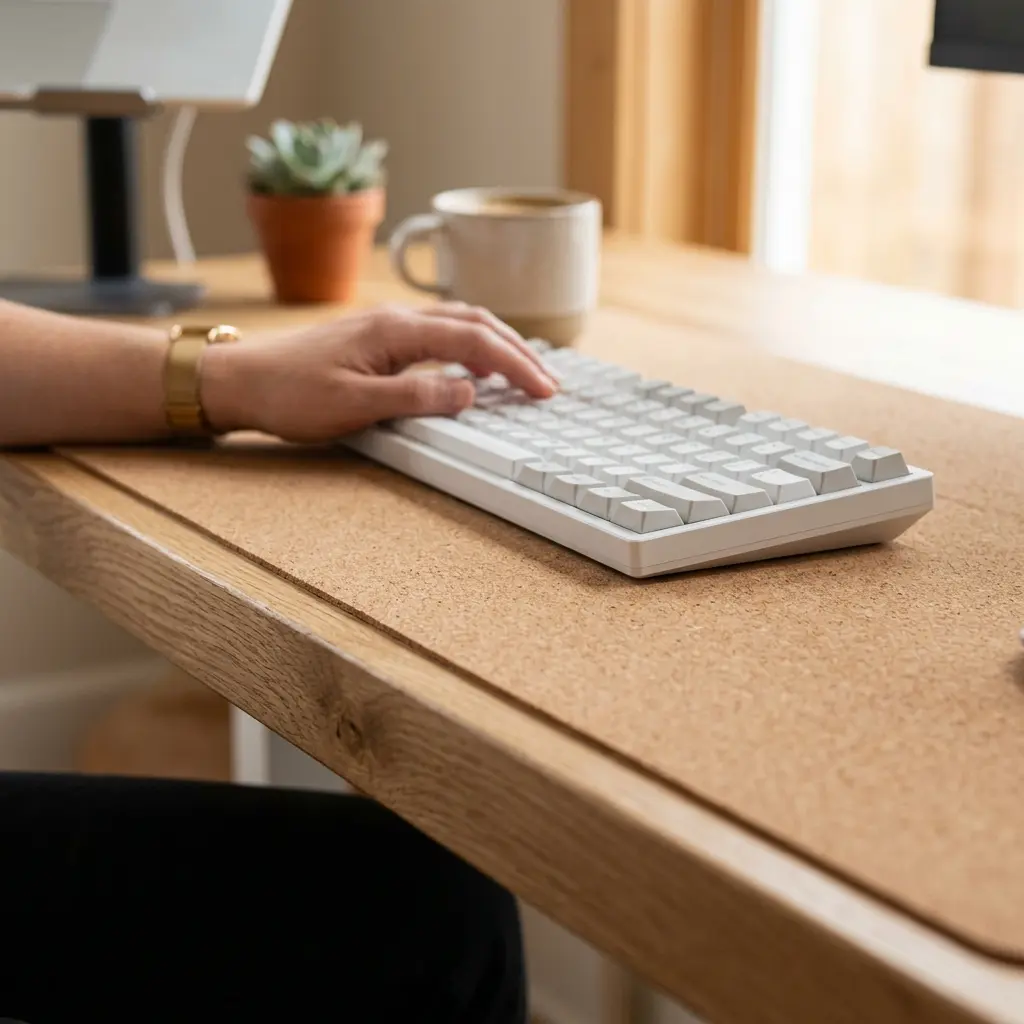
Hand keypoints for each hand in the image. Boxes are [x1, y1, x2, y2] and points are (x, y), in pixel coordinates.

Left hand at [200, 302, 557, 442]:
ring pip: (459, 322)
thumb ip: (415, 398)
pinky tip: (472, 366)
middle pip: (475, 322)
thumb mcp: (354, 406)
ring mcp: (387, 325)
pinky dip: (470, 344)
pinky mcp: (377, 336)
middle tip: (547, 381)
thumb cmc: (289, 394)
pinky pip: (439, 331)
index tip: (543, 390)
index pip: (474, 342)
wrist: (239, 379)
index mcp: (396, 332)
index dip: (515, 365)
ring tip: (523, 371)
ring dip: (497, 343)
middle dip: (517, 350)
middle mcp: (396, 320)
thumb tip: (469, 394)